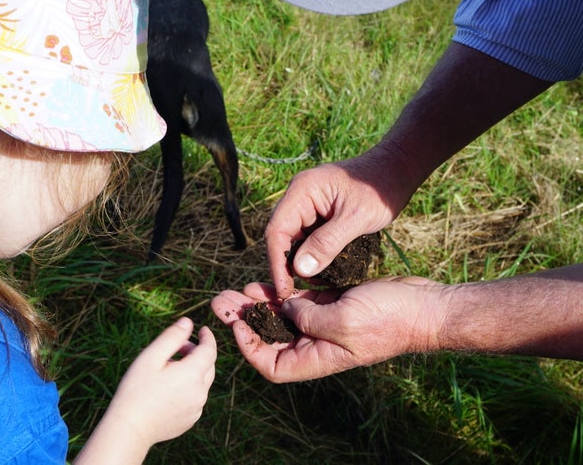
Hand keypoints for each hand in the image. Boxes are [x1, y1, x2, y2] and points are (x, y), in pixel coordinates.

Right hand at [109, 317, 215, 442]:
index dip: (207, 337)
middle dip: (198, 352)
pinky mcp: (190, 420)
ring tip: (167, 369)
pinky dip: (189, 387)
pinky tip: (168, 388)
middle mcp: (200, 392)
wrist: (129, 428)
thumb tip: (188, 322)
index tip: (202, 329)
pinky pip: (195, 397)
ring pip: (202, 382)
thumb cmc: (136, 389)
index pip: (210, 350)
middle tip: (177, 348)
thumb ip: (172, 337)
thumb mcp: (151, 356)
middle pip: (208, 366)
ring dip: (192, 371)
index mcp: (193, 374)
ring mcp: (196, 408)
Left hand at [211, 279, 443, 382]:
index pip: (271, 365)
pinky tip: (266, 280)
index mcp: (317, 358)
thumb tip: (283, 311)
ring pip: (281, 317)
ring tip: (237, 288)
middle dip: (245, 319)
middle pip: (270, 338)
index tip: (237, 323)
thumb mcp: (342, 321)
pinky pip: (298, 300)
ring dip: (259, 302)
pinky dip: (281, 291)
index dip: (249, 347)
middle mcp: (317, 344)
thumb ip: (307, 319)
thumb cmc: (389, 318)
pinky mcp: (331, 304)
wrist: (424, 305)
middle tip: (222, 299)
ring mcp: (323, 324)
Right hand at [265, 155, 405, 298]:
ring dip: (300, 262)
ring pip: (294, 239)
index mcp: (302, 191)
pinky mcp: (319, 212)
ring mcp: (308, 204)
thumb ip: (327, 243)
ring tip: (309, 285)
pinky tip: (322, 272)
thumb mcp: (356, 218)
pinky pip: (308, 237)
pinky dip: (312, 254)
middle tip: (293, 293)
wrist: (398, 169)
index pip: (276, 231)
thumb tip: (300, 270)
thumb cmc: (380, 189)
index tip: (284, 289)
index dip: (277, 262)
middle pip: (281, 236)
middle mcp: (299, 196)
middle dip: (286, 265)